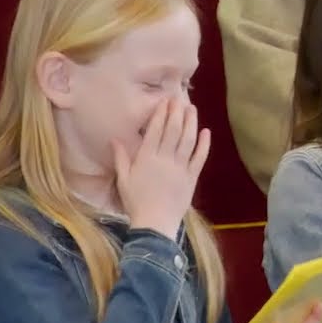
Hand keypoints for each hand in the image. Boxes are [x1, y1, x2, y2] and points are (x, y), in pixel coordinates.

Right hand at [113, 97, 210, 238]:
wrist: (155, 223)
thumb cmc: (136, 202)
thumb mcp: (124, 179)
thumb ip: (121, 158)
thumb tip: (115, 138)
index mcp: (147, 158)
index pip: (156, 130)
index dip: (161, 113)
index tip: (165, 101)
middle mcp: (165, 159)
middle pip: (173, 130)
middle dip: (177, 112)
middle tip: (180, 99)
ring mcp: (180, 168)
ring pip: (188, 140)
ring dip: (191, 123)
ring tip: (192, 109)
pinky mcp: (192, 178)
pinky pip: (200, 158)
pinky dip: (204, 144)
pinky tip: (206, 132)